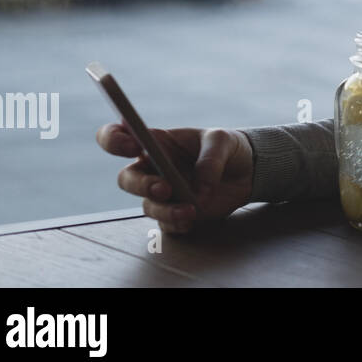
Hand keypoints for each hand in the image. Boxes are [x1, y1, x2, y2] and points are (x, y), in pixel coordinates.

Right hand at [96, 123, 253, 234]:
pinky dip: (177, 224)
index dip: (114, 140)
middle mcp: (152, 168)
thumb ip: (210, 160)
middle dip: (141, 185)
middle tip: (165, 188)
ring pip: (148, 206)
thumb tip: (199, 190)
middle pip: (127, 179)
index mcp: (156, 142)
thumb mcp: (223, 142)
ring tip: (191, 210)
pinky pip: (166, 225)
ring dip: (166, 210)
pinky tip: (193, 219)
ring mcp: (162, 194)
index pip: (117, 137)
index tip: (133, 146)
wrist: (248, 173)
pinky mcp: (174, 214)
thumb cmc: (228, 149)